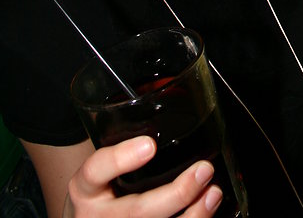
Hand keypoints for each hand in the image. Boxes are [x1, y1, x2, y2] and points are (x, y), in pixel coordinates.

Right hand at [64, 136, 222, 217]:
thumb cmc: (100, 192)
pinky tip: (207, 212)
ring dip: (193, 216)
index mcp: (85, 189)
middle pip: (137, 211)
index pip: (96, 171)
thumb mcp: (100, 172)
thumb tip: (170, 100)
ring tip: (213, 194)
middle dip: (176, 194)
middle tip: (203, 171)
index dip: (121, 159)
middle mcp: (97, 217)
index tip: (150, 145)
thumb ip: (123, 147)